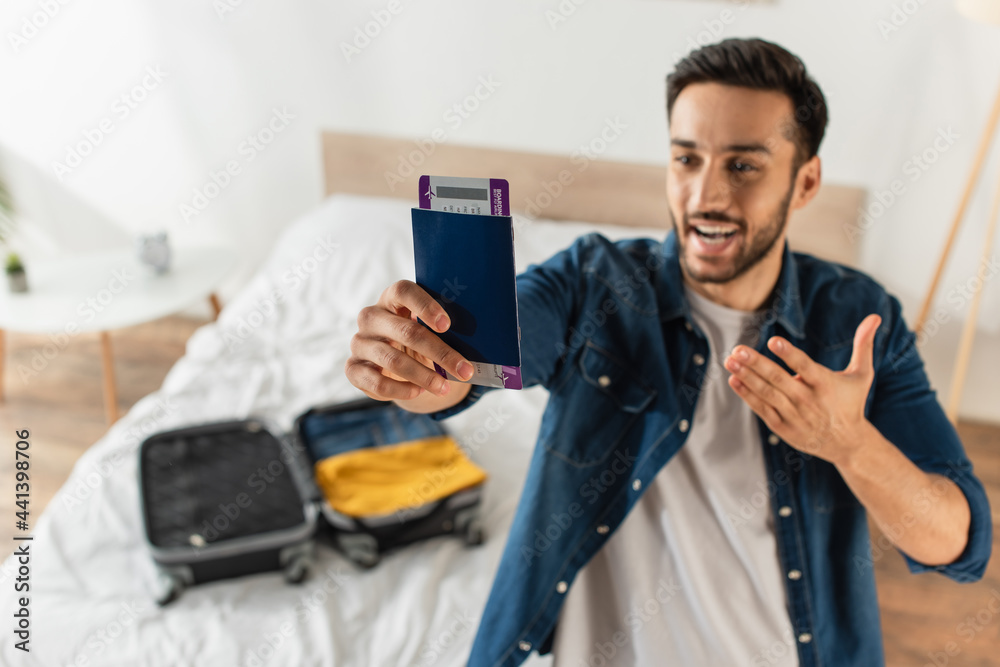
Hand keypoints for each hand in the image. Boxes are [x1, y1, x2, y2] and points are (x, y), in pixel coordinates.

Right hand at [345, 280, 474, 400]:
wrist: (393, 362)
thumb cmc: (419, 339)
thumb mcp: (430, 329)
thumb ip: (444, 327)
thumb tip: (483, 338)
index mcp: (391, 298)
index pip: (403, 291)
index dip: (425, 306)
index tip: (447, 325)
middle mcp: (371, 317)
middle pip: (406, 331)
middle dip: (440, 353)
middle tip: (464, 369)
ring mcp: (360, 342)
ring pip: (393, 360)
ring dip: (424, 376)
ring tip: (445, 387)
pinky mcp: (353, 368)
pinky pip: (377, 382)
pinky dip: (402, 389)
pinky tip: (419, 392)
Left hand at [723, 313, 881, 464]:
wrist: (847, 444)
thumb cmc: (852, 402)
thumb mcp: (862, 375)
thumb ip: (864, 345)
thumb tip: (875, 316)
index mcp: (826, 384)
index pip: (805, 367)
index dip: (789, 355)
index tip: (773, 341)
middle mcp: (808, 401)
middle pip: (779, 380)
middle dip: (756, 364)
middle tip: (737, 349)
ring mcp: (794, 415)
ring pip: (766, 394)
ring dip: (746, 376)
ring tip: (730, 360)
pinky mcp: (783, 427)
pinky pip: (761, 408)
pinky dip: (747, 394)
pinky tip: (733, 379)